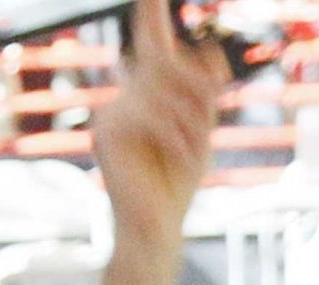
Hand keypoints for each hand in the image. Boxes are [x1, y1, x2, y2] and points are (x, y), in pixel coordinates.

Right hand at [94, 0, 229, 251]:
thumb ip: (203, 96)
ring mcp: (110, 115)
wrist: (157, 230)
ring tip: (198, 150)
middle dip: (195, 92)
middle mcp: (121, 100)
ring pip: (159, 88)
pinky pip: (149, 114)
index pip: (151, 50)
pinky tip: (186, 156)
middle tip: (207, 129)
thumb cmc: (175, 187)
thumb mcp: (199, 134)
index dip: (152, 17)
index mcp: (143, 98)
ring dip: (190, 119)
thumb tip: (212, 51)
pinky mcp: (105, 134)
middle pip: (163, 66)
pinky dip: (176, 134)